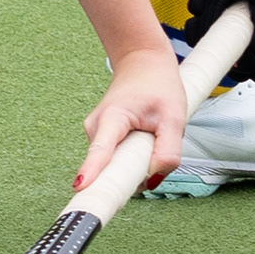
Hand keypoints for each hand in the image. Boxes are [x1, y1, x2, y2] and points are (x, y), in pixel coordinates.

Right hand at [75, 44, 192, 197]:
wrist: (143, 64)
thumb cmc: (158, 85)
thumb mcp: (174, 116)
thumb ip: (169, 150)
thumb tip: (153, 179)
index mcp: (112, 118)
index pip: (100, 151)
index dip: (91, 172)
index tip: (80, 189)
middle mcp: (96, 129)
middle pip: (110, 169)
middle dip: (134, 173)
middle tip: (155, 148)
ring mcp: (95, 135)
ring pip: (116, 167)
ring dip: (137, 163)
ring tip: (150, 135)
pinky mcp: (100, 140)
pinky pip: (116, 162)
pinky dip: (133, 158)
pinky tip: (142, 139)